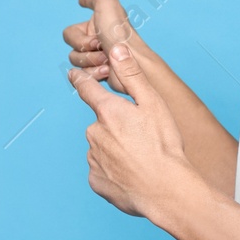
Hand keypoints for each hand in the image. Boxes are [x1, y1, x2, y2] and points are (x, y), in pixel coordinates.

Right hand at [62, 0, 144, 94]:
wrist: (130, 66)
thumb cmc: (120, 34)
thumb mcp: (107, 5)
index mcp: (101, 15)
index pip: (89, 3)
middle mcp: (99, 32)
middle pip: (70, 38)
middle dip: (81, 44)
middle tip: (97, 43)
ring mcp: (97, 52)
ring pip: (74, 57)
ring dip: (87, 59)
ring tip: (104, 59)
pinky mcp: (98, 71)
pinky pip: (82, 72)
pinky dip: (92, 72)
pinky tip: (105, 70)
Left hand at [69, 42, 201, 220]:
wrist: (166, 190)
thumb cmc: (164, 146)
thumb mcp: (153, 104)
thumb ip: (132, 75)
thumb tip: (116, 48)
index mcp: (108, 112)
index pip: (86, 89)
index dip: (80, 80)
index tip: (73, 75)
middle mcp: (94, 133)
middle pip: (101, 123)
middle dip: (116, 127)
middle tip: (142, 139)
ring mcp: (93, 159)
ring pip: (102, 148)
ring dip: (116, 150)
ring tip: (140, 160)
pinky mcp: (96, 181)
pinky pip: (102, 171)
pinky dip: (114, 171)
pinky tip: (132, 175)